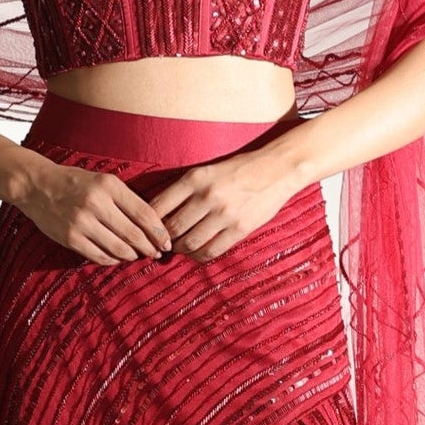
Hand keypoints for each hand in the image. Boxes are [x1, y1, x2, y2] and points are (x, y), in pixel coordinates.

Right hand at [13, 156, 174, 264]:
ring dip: (132, 255)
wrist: (37, 186)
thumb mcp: (103, 180)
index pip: (144, 214)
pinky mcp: (70, 238)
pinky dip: (113, 260)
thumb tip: (152, 225)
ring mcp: (82, 222)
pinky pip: (99, 256)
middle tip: (157, 253)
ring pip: (119, 249)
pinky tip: (118, 258)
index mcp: (109, 186)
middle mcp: (96, 203)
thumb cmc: (75, 183)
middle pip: (134, 235)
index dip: (159, 232)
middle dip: (150, 248)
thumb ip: (125, 199)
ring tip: (138, 255)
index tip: (167, 242)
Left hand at [149, 147, 296, 261]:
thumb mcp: (206, 171)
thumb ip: (184, 190)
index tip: (147, 231)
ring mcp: (225, 214)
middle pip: (172, 229)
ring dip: (180, 249)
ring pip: (189, 243)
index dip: (148, 224)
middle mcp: (207, 196)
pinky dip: (199, 255)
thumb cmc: (238, 169)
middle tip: (162, 243)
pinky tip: (198, 251)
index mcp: (195, 178)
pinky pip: (211, 251)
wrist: (277, 169)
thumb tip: (158, 214)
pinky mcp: (240, 229)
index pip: (158, 207)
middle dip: (163, 240)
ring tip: (180, 247)